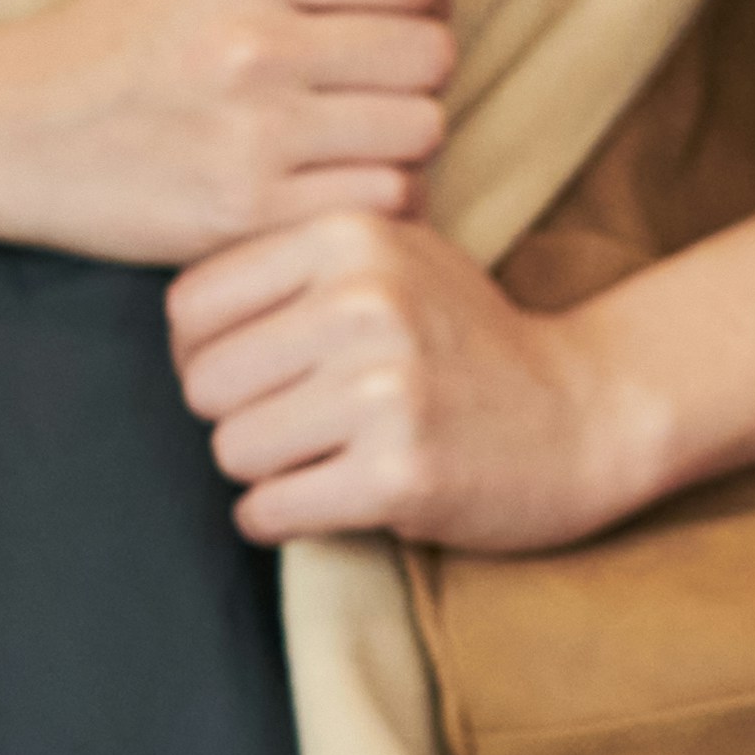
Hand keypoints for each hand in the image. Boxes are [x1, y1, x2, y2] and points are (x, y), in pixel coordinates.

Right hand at [0, 0, 456, 263]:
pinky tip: (336, 187)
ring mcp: (253, 134)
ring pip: (420, 133)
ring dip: (401, 142)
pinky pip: (380, 202)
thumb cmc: (114, 41)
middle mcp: (254, 44)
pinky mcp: (245, 212)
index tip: (393, 23)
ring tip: (357, 142)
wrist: (9, 131)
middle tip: (374, 90)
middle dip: (415, 74)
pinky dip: (374, 199)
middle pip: (431, 54)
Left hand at [162, 205, 670, 547]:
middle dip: (234, 415)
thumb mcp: (391, 256)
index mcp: (350, 237)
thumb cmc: (464, 339)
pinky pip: (269, 509)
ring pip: (231, 450)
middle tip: (291, 423)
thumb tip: (171, 310)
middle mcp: (365, 303)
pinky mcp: (400, 474)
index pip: (190, 307)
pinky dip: (278, 517)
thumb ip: (291, 259)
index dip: (202, 352)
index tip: (248, 373)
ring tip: (319, 457)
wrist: (583, 413)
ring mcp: (385, 391)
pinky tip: (322, 498)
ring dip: (262, 471)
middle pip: (203, 385)